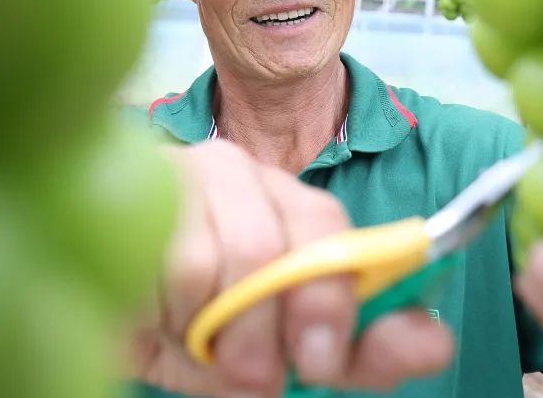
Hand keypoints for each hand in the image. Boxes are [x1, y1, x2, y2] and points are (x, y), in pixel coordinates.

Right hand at [128, 140, 452, 396]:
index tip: (320, 361)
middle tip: (247, 372)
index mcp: (287, 200)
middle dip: (256, 332)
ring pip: (201, 266)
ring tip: (187, 332)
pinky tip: (147, 307)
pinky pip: (141, 270)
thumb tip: (435, 342)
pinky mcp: (116, 193)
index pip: (326, 233)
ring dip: (195, 328)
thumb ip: (358, 348)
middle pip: (262, 251)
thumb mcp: (285, 343)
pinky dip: (147, 315)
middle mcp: (232, 170)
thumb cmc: (211, 318)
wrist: (108, 279)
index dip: (328, 302)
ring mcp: (170, 174)